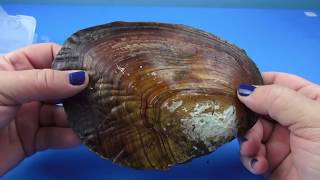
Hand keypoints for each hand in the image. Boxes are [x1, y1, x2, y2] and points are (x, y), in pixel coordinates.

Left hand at [0, 43, 88, 175]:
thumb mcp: (6, 87)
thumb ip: (44, 81)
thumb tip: (82, 77)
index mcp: (15, 68)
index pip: (49, 56)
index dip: (70, 60)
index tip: (94, 67)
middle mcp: (26, 90)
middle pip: (60, 86)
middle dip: (79, 90)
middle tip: (104, 93)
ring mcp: (30, 115)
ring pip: (61, 113)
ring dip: (78, 116)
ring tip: (98, 116)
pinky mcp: (32, 139)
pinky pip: (55, 136)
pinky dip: (69, 137)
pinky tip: (82, 136)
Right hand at [238, 72, 319, 179]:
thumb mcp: (312, 119)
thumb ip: (278, 99)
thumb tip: (244, 90)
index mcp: (308, 100)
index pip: (277, 82)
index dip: (256, 84)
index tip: (236, 90)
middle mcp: (293, 118)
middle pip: (258, 108)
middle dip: (249, 120)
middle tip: (248, 130)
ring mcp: (282, 140)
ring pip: (251, 131)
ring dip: (248, 141)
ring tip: (253, 151)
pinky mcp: (273, 161)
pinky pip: (252, 153)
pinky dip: (251, 158)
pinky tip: (259, 165)